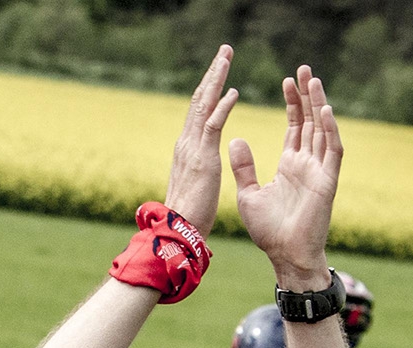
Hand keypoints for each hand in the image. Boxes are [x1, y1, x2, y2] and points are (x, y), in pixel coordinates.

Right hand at [163, 45, 238, 231]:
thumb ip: (198, 168)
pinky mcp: (202, 158)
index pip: (198, 111)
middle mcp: (186, 142)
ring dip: (216, 79)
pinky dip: (222, 106)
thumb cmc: (189, 215)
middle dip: (213, 73)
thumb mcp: (196, 184)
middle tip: (225, 51)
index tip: (220, 70)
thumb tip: (200, 166)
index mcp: (187, 148)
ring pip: (204, 105)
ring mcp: (192, 148)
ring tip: (227, 57)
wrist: (179, 231)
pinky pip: (213, 125)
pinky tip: (233, 91)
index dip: (209, 89)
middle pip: (199, 99)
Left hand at [229, 65, 343, 289]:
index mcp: (290, 165)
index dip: (292, 104)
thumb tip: (234, 139)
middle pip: (310, 122)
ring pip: (323, 130)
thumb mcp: (248, 194)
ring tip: (313, 80)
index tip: (286, 81)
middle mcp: (307, 164)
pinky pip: (333, 151)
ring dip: (319, 105)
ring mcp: (320, 171)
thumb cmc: (269, 232)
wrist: (285, 256)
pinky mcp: (328, 182)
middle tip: (303, 68)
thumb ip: (244, 167)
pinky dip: (330, 131)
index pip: (295, 127)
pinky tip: (324, 111)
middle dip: (307, 95)